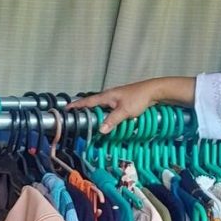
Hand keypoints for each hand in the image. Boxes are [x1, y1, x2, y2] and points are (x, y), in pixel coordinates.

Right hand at [68, 76, 194, 134]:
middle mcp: (109, 96)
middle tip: (76, 118)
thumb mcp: (124, 111)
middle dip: (84, 110)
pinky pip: (110, 108)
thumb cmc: (139, 98)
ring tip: (90, 121)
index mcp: (106, 96)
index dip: (77, 105)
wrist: (154, 91)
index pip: (88, 101)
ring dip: (96, 113)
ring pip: (102, 106)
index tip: (67, 109)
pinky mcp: (122, 101)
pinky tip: (108, 120)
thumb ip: (112, 121)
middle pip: (93, 104)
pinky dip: (106, 114)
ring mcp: (116, 98)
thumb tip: (100, 130)